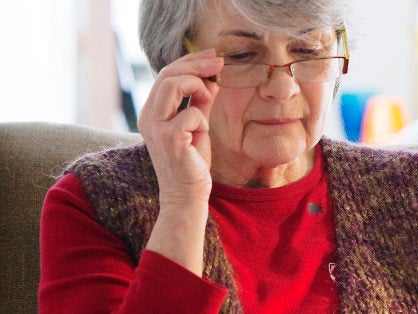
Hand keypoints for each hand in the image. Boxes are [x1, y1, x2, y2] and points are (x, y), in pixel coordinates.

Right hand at [138, 49, 222, 275]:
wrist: (187, 196)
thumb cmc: (191, 163)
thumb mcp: (197, 125)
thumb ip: (200, 102)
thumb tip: (211, 79)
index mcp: (152, 111)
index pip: (166, 74)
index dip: (190, 61)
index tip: (212, 57)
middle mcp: (148, 117)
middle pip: (167, 73)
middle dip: (196, 64)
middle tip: (219, 62)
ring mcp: (156, 128)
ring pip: (172, 85)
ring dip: (197, 84)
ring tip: (209, 97)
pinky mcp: (169, 140)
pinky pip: (191, 114)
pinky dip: (202, 119)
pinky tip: (202, 134)